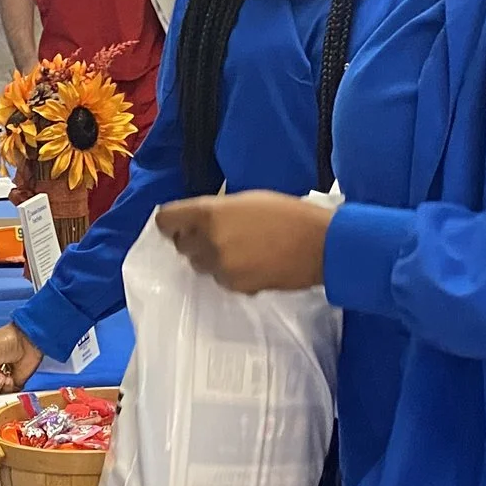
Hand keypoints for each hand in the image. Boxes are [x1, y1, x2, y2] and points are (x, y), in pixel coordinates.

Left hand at [155, 192, 333, 293]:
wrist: (319, 245)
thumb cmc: (287, 214)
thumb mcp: (246, 200)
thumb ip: (215, 211)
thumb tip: (195, 221)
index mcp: (209, 213)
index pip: (166, 220)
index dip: (170, 222)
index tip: (178, 223)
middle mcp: (208, 241)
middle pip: (181, 244)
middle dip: (193, 240)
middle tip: (216, 234)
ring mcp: (221, 267)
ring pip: (199, 264)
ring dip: (210, 257)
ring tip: (238, 249)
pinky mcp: (234, 286)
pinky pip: (219, 279)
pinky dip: (228, 273)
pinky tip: (251, 264)